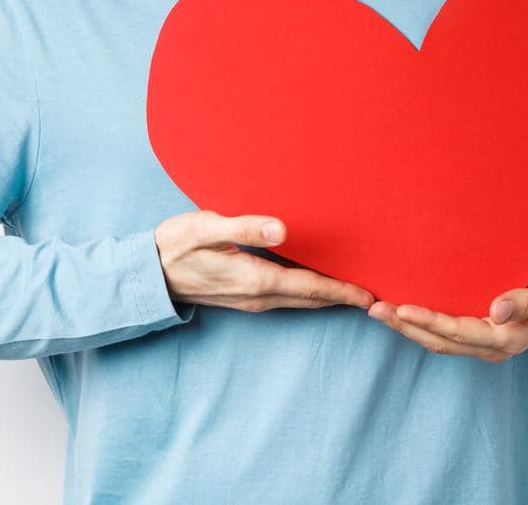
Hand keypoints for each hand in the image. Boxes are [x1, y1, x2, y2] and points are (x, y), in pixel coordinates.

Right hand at [154, 210, 375, 312]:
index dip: (344, 290)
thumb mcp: (206, 228)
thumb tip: (283, 229)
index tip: (372, 293)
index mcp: (256, 279)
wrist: (150, 273)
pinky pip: (289, 297)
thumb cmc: (176, 245)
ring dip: (329, 295)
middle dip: (345, 295)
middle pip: (313, 298)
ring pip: (302, 300)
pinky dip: (311, 292)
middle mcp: (260, 296)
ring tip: (356, 286)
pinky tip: (319, 281)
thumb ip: (244, 228)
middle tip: (378, 291)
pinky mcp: (247, 296)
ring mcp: (253, 300)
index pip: (311, 287)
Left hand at [367, 265, 527, 361]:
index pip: (458, 332)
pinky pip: (446, 333)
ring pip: (438, 339)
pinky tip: (403, 310)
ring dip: (408, 326)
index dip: (428, 321)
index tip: (400, 308)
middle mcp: (492, 346)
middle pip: (440, 340)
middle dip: (405, 326)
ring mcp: (485, 342)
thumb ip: (526, 301)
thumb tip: (496, 310)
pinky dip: (421, 323)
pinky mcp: (481, 332)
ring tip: (378, 310)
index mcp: (507, 338)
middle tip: (373, 308)